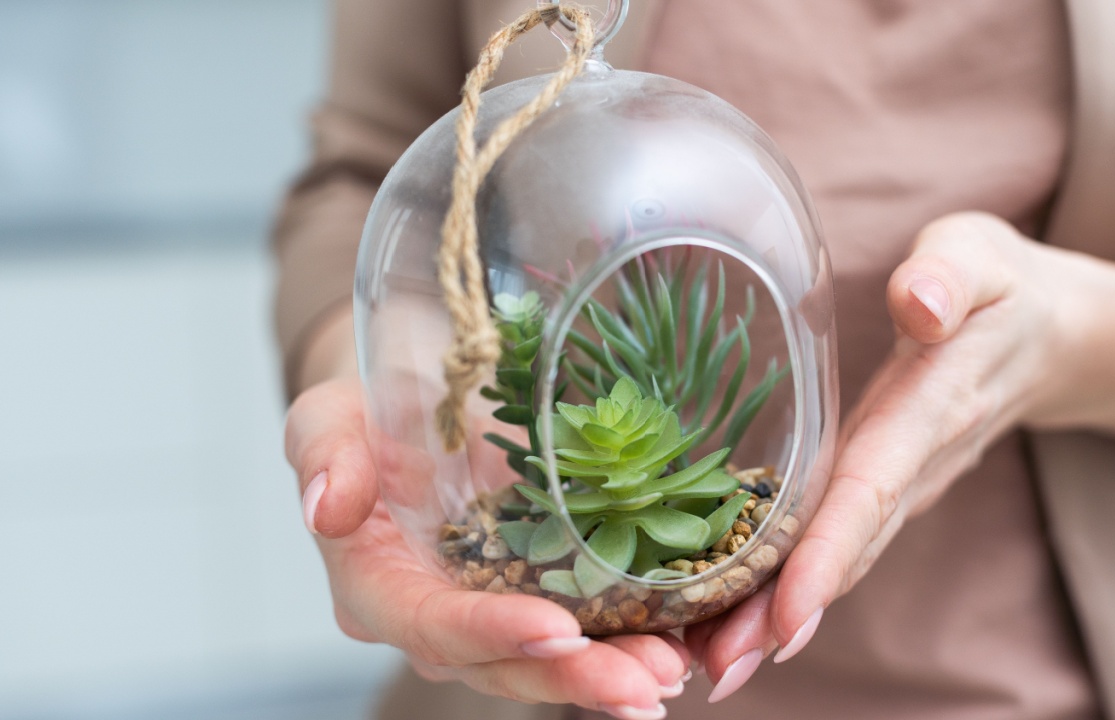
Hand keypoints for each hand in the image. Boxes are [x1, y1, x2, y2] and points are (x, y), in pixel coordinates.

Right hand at [284, 373, 689, 718]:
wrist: (415, 397)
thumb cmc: (368, 407)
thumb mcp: (330, 413)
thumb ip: (324, 454)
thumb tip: (327, 508)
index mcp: (377, 583)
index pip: (430, 625)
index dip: (490, 634)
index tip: (557, 628)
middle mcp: (433, 613)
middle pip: (499, 663)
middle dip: (573, 675)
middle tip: (647, 682)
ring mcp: (486, 607)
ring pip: (546, 657)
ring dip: (611, 671)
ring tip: (672, 670)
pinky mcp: (533, 587)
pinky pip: (580, 624)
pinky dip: (628, 637)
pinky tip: (680, 640)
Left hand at [685, 212, 1098, 698]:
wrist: (1051, 335)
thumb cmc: (999, 287)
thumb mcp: (980, 257)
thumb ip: (950, 276)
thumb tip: (920, 303)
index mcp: (930, 406)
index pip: (873, 489)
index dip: (827, 553)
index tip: (784, 617)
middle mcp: (914, 461)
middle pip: (846, 549)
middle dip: (783, 613)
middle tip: (716, 670)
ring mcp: (901, 482)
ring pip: (838, 558)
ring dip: (777, 615)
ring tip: (712, 665)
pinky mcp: (886, 484)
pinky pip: (836, 541)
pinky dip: (789, 584)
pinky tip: (737, 613)